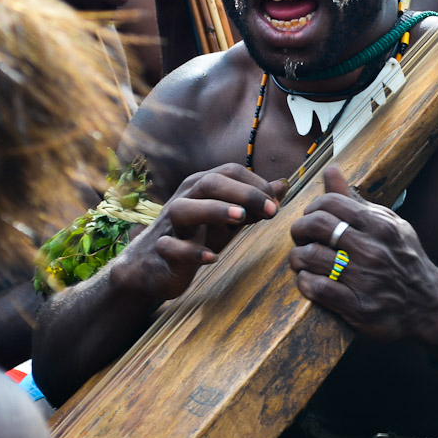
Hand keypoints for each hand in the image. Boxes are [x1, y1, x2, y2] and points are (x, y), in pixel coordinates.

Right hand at [115, 164, 286, 301]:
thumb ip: (253, 202)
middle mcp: (184, 198)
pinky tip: (212, 258)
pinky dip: (192, 252)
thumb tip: (283, 184)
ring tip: (240, 218)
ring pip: (184, 209)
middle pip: (210, 183)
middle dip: (244, 194)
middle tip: (271, 210)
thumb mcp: (228, 218)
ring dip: (214, 210)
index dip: (256, 185)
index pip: (231, 172)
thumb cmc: (195, 235)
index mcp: (201, 186)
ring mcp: (170, 224)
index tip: (277, 203)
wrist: (154, 265)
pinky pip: (172, 248)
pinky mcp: (162, 250)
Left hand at [288, 166, 437, 342]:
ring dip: (298, 256)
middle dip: (299, 228)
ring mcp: (365, 279)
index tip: (311, 217)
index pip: (330, 203)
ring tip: (300, 258)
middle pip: (317, 226)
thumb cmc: (402, 257)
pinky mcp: (358, 306)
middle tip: (299, 236)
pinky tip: (307, 279)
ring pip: (312, 257)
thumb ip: (354, 199)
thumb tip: (330, 169)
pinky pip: (318, 288)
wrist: (429, 303)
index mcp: (379, 225)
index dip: (312, 208)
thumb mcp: (387, 224)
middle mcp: (372, 250)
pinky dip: (305, 282)